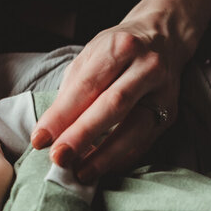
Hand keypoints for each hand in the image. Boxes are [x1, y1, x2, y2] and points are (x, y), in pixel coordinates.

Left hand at [31, 12, 191, 182]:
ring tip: (81, 173)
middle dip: (83, 135)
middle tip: (59, 158)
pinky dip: (122, 158)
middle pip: (114, 105)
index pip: (86, 86)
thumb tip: (52, 131)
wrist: (163, 37)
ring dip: (106, 155)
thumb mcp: (91, 56)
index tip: (40, 139)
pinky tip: (103, 168)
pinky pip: (146, 141)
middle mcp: (147, 66)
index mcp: (121, 46)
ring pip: (135, 128)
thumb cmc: (118, 49)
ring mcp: (163, 91)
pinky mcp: (170, 112)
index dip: (61, 115)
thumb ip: (73, 90)